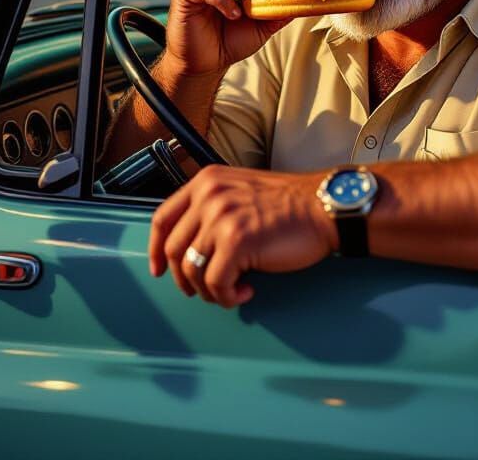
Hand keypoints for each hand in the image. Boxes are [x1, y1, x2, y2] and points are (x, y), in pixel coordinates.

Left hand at [148, 166, 336, 306]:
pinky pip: (215, 284)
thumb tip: (188, 245)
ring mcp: (222, 217)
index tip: (159, 269)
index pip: (162, 217)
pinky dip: (227, 297)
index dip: (156, 248)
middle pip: (173, 249)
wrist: (322, 207)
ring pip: (192, 270)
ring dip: (210, 290)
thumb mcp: (241, 190)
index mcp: (207, 181)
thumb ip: (213, 207)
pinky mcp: (237, 241)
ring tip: (232, 290)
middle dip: (185, 278)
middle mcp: (209, 195)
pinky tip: (245, 292)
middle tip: (205, 290)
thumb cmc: (289, 205)